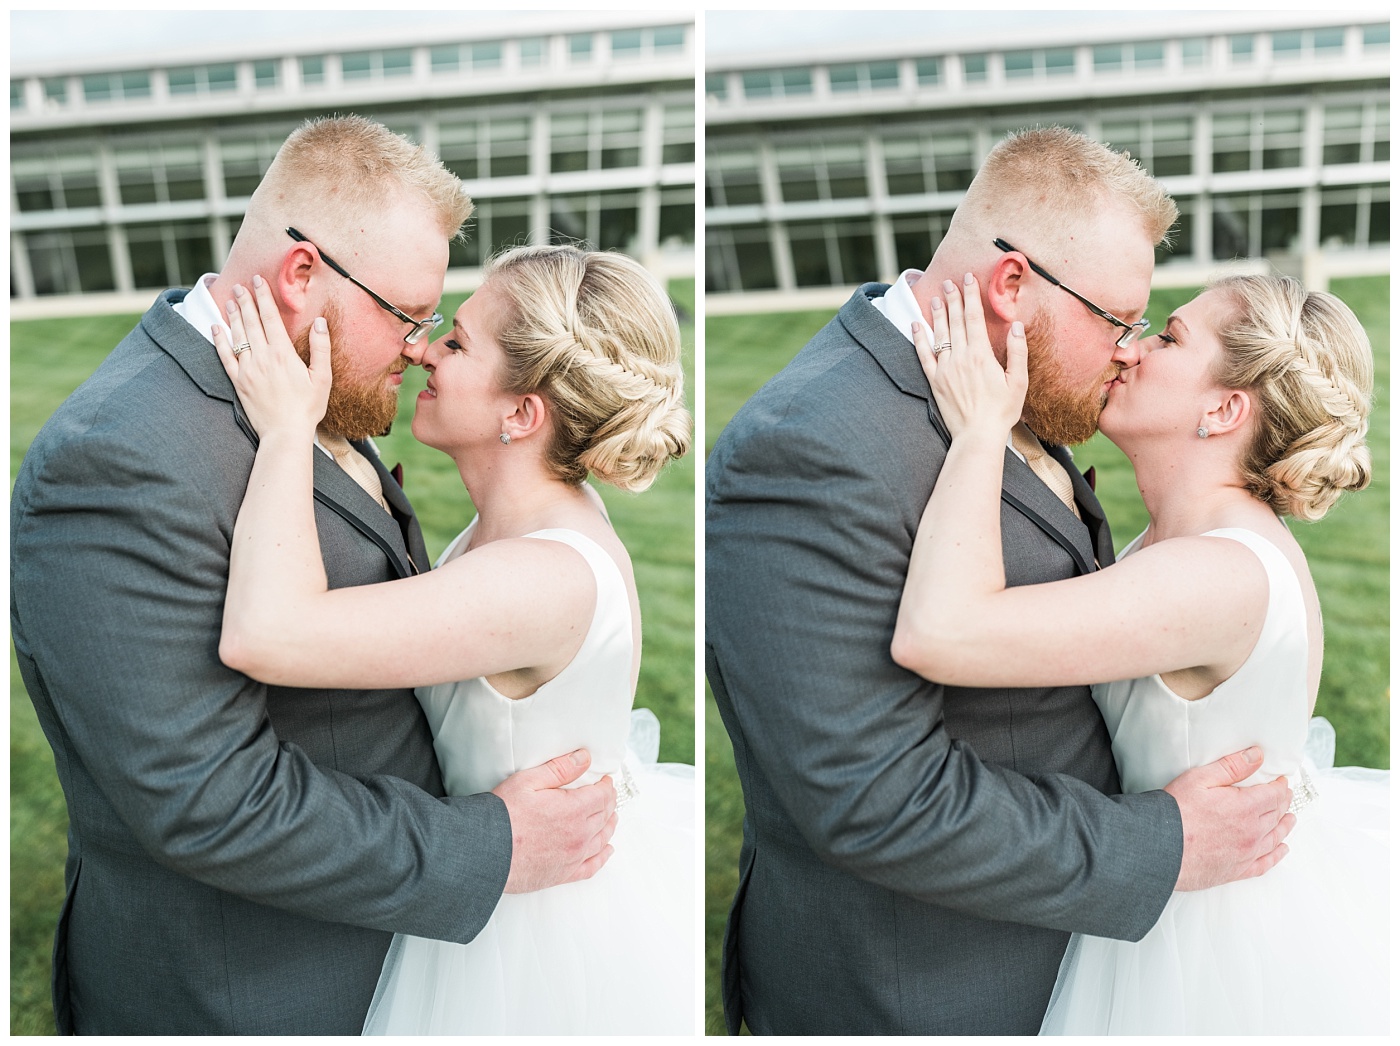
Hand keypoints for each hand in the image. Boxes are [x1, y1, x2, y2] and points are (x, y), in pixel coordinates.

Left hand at [213, 274, 330, 439]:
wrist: (285, 433)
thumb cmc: (308, 407)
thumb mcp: (323, 377)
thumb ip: (321, 347)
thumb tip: (320, 322)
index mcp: (283, 353)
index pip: (270, 318)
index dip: (263, 297)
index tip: (258, 280)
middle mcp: (262, 357)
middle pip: (251, 322)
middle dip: (245, 300)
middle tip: (239, 284)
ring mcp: (248, 369)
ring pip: (237, 335)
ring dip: (232, 315)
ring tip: (229, 300)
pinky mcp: (238, 382)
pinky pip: (225, 356)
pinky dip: (219, 341)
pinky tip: (215, 328)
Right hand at [492, 748, 617, 893]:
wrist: (484, 851)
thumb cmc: (502, 815)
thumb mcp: (529, 781)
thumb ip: (560, 768)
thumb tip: (584, 758)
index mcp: (573, 810)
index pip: (602, 796)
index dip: (606, 786)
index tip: (605, 781)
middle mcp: (578, 836)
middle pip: (604, 816)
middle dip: (608, 803)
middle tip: (607, 795)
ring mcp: (572, 857)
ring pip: (602, 839)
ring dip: (609, 826)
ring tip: (611, 817)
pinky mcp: (562, 874)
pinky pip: (592, 867)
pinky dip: (603, 857)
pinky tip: (607, 850)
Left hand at [912, 273, 1026, 441]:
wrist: (977, 435)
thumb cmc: (1002, 410)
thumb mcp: (1018, 381)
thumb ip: (1018, 352)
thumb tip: (1016, 326)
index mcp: (981, 355)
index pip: (974, 318)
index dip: (971, 296)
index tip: (968, 279)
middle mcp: (961, 358)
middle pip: (956, 321)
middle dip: (953, 299)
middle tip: (949, 281)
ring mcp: (945, 369)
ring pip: (940, 335)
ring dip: (938, 314)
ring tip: (935, 297)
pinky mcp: (935, 381)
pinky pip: (924, 356)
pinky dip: (919, 339)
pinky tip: (915, 325)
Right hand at [1166, 745, 1294, 890]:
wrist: (1160, 847)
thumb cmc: (1175, 812)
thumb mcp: (1200, 778)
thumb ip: (1231, 766)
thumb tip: (1256, 755)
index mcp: (1245, 808)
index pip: (1274, 795)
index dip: (1280, 786)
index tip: (1280, 781)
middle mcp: (1252, 833)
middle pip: (1277, 815)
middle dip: (1283, 802)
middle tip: (1284, 796)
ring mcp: (1246, 853)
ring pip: (1275, 838)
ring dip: (1285, 826)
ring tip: (1289, 819)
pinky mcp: (1237, 870)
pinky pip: (1266, 863)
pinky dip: (1277, 855)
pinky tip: (1281, 850)